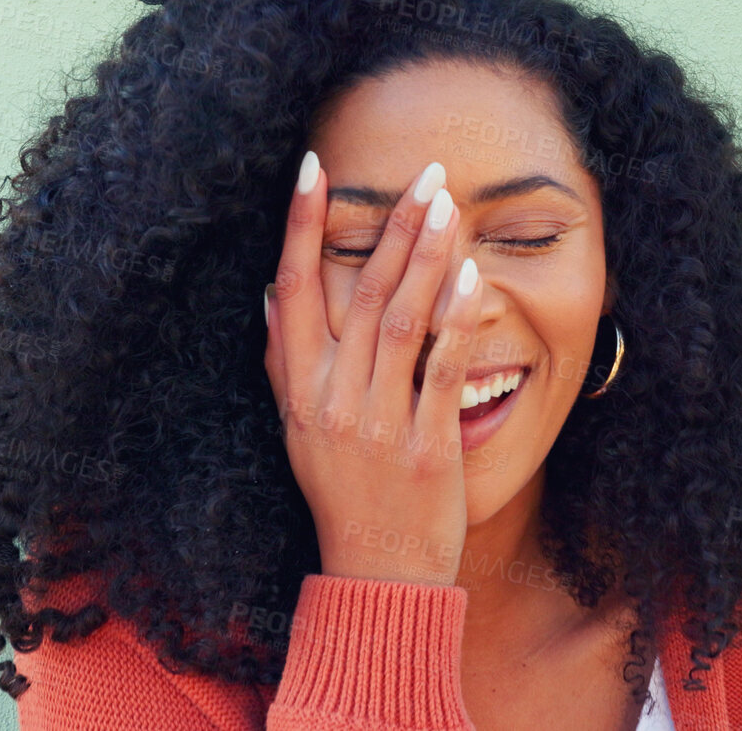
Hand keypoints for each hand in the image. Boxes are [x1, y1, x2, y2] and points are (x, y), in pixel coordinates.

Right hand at [262, 151, 484, 586]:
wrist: (377, 575)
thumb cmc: (342, 496)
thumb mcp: (297, 428)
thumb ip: (285, 362)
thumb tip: (270, 296)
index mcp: (299, 390)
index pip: (292, 289)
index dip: (300, 225)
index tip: (312, 167)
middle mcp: (332, 400)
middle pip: (359, 293)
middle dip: (391, 226)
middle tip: (424, 173)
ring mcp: (379, 423)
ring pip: (399, 321)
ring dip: (424, 258)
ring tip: (447, 204)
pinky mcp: (426, 446)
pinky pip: (441, 370)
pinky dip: (455, 321)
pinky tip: (471, 277)